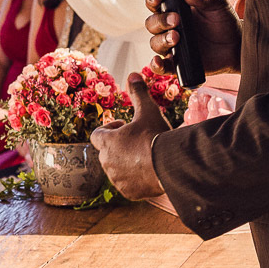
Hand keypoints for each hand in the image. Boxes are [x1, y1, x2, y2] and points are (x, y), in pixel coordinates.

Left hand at [91, 73, 167, 199]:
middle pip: (108, 152)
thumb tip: (133, 74)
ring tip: (147, 156)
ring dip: (127, 163)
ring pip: (118, 169)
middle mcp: (106, 162)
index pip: (98, 135)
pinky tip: (150, 172)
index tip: (126, 127)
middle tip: (139, 141)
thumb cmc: (156, 136)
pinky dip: (135, 179)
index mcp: (106, 142)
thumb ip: (138, 93)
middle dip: (120, 146)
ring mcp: (117, 179)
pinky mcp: (129, 192)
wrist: (171, 166)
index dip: (110, 130)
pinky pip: (128, 185)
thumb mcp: (148, 111)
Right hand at [145, 0, 240, 75]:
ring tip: (176, 37)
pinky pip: (160, 67)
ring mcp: (172, 46)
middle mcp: (169, 28)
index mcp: (174, 10)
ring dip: (162, 40)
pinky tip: (159, 61)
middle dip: (160, 21)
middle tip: (176, 19)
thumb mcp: (217, 4)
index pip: (156, 3)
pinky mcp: (177, 64)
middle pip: (151, 23)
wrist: (238, 45)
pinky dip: (156, 65)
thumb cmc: (225, 22)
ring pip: (155, 43)